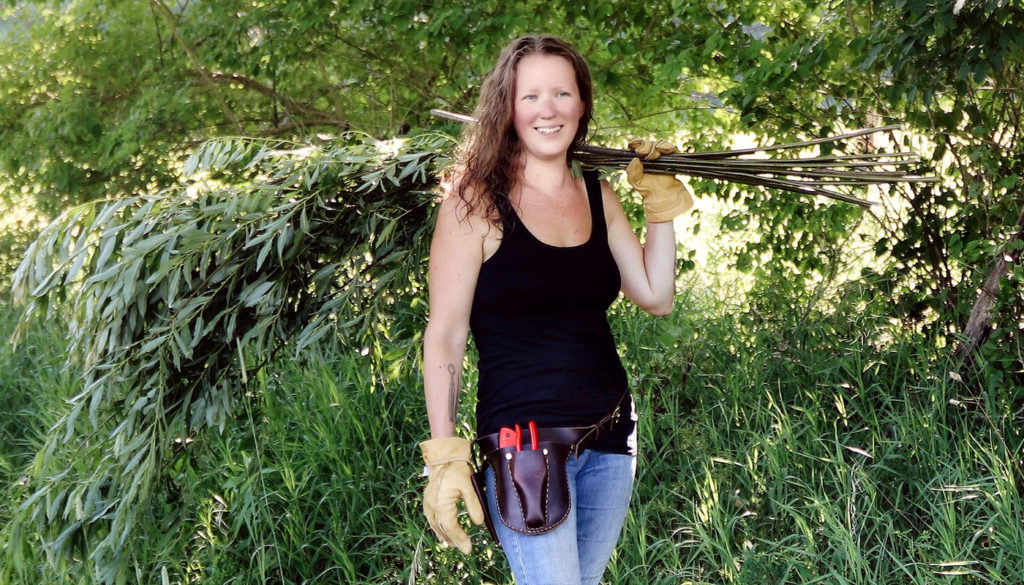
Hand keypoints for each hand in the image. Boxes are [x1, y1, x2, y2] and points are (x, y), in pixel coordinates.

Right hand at [419, 437, 484, 553]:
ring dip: (443, 535)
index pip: (451, 527)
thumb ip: (474, 505)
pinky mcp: (428, 499)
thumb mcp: (469, 486)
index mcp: (441, 503)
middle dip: (453, 539)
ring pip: (434, 524)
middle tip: (464, 548)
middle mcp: (432, 505)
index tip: (469, 548)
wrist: (444, 456)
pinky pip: (431, 517)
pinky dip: (437, 526)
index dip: (460, 538)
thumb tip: (478, 523)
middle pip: (442, 528)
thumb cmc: (456, 469)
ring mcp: (428, 502)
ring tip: (451, 544)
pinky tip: (442, 530)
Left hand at [626, 139, 693, 222]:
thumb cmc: (647, 188)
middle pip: (648, 142)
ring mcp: (661, 155)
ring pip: (658, 143)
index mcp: (640, 158)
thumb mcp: (635, 181)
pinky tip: (662, 150)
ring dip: (654, 148)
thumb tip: (635, 159)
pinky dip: (666, 147)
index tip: (633, 145)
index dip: (636, 142)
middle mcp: (650, 155)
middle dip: (645, 146)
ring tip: (652, 157)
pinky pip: (670, 148)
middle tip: (643, 154)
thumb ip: (632, 171)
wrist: (662, 195)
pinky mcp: (672, 157)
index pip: (638, 145)